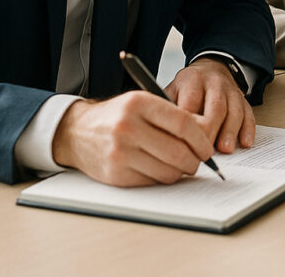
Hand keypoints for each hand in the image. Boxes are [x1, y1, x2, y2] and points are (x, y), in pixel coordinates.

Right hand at [51, 91, 214, 186]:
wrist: (77, 132)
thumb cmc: (117, 116)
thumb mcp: (141, 103)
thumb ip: (171, 115)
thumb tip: (205, 138)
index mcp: (139, 103)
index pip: (183, 123)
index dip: (201, 139)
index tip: (207, 148)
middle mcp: (128, 126)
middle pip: (178, 152)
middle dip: (195, 161)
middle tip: (197, 161)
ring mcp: (120, 152)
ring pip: (168, 172)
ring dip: (180, 172)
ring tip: (178, 165)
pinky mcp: (115, 174)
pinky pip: (152, 182)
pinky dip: (161, 178)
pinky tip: (158, 168)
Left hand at [167, 58, 254, 153]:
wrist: (210, 68)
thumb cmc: (187, 87)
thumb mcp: (171, 90)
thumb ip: (166, 109)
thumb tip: (159, 134)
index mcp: (192, 80)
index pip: (191, 103)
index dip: (188, 126)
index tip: (182, 145)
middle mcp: (214, 83)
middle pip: (215, 107)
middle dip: (211, 131)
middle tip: (204, 152)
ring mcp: (231, 91)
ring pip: (234, 111)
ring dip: (230, 131)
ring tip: (225, 149)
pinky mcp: (243, 99)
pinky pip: (248, 113)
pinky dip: (248, 129)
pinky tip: (245, 142)